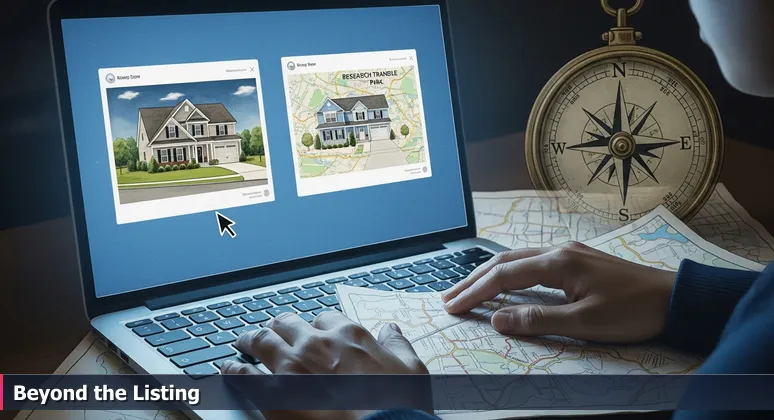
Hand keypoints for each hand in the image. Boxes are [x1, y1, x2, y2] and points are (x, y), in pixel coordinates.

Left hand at [222, 311, 428, 419]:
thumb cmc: (398, 405)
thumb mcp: (411, 370)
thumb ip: (398, 345)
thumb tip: (392, 330)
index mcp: (349, 335)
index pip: (325, 318)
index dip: (317, 326)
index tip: (314, 333)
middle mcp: (316, 343)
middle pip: (288, 324)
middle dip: (279, 327)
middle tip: (272, 332)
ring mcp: (290, 366)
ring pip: (261, 340)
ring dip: (250, 339)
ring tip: (242, 341)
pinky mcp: (271, 392)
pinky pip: (242, 373)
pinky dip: (233, 368)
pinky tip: (228, 368)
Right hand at [442, 242, 676, 342]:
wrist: (674, 297)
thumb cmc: (633, 311)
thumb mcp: (586, 323)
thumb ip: (539, 320)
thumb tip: (498, 319)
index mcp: (558, 263)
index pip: (504, 276)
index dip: (475, 293)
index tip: (453, 307)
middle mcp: (558, 250)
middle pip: (503, 261)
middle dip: (473, 280)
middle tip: (447, 297)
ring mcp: (568, 252)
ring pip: (516, 259)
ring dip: (488, 274)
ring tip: (466, 289)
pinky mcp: (576, 259)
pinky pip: (531, 262)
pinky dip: (508, 273)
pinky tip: (504, 282)